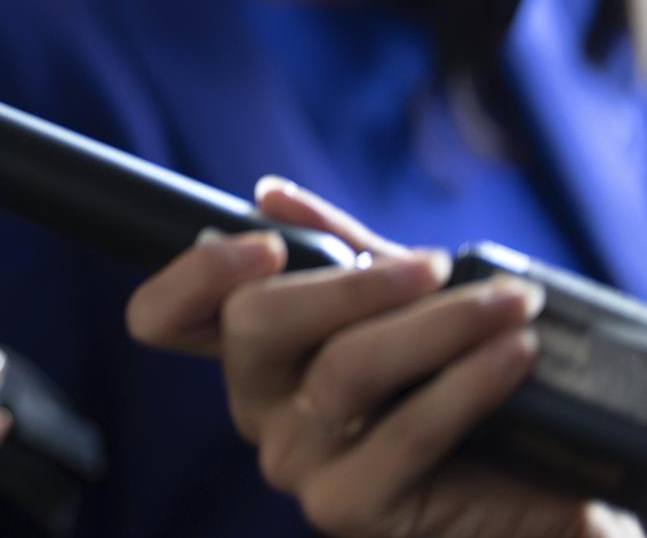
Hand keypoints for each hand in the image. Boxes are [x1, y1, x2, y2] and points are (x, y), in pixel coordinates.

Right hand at [127, 180, 636, 537]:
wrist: (535, 486)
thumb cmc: (464, 387)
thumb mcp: (404, 302)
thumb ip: (342, 248)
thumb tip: (271, 195)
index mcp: (252, 353)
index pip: (164, 317)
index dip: (193, 274)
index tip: (265, 243)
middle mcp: (255, 406)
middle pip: (252, 323)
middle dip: (349, 284)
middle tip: (434, 266)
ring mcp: (293, 461)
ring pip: (342, 369)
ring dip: (437, 325)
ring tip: (508, 305)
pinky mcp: (343, 505)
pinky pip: (403, 431)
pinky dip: (467, 384)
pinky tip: (511, 355)